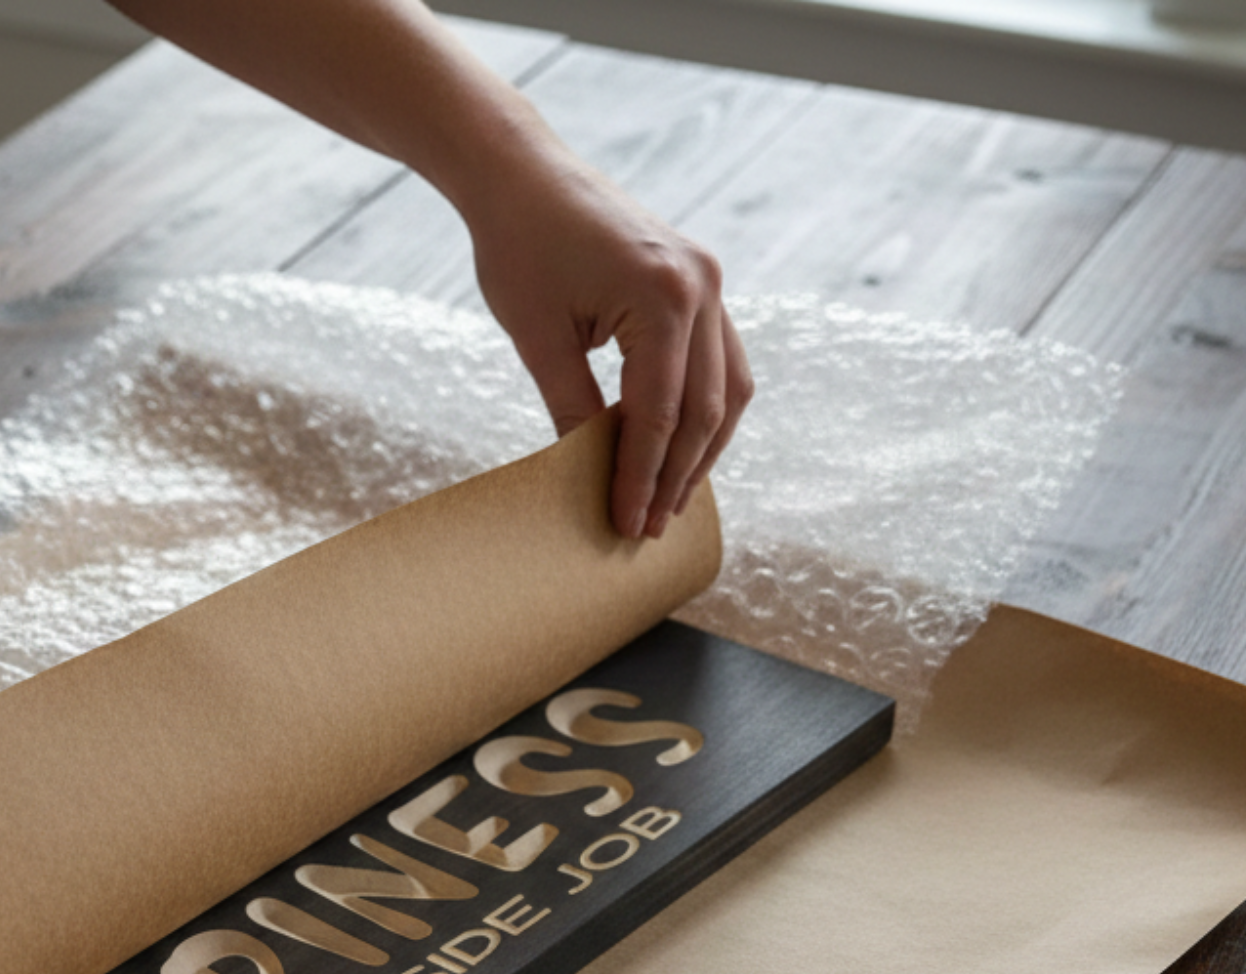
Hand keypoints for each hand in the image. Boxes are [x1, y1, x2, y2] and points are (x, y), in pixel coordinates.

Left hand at [466, 154, 751, 540]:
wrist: (522, 174)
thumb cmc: (518, 247)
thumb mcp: (538, 339)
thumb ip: (572, 410)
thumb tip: (589, 478)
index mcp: (664, 297)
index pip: (659, 414)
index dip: (643, 478)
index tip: (627, 526)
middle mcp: (702, 287)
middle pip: (704, 410)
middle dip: (677, 476)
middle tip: (651, 528)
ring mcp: (709, 280)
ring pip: (727, 390)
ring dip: (702, 451)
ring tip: (669, 500)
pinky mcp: (702, 280)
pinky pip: (720, 360)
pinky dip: (704, 410)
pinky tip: (678, 448)